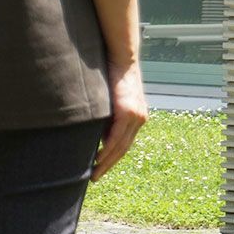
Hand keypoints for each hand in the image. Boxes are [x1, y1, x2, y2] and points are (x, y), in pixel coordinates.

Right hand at [90, 59, 147, 181]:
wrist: (122, 56)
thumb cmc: (113, 73)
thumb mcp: (112, 98)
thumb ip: (109, 115)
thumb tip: (99, 133)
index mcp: (137, 116)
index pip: (124, 142)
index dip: (112, 157)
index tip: (100, 167)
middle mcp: (139, 119)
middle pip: (123, 149)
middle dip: (108, 164)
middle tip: (95, 177)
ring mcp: (136, 116)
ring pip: (120, 146)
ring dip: (107, 161)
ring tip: (94, 173)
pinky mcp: (128, 112)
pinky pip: (117, 137)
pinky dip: (108, 150)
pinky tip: (98, 158)